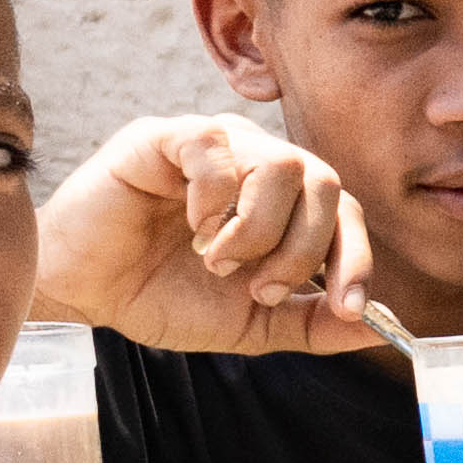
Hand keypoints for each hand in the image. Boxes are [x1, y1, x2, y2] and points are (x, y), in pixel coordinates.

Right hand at [37, 115, 382, 356]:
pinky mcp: (166, 135)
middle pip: (324, 182)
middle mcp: (255, 165)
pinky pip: (218, 144)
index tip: (346, 306)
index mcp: (281, 204)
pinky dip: (213, 198)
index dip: (355, 258)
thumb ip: (311, 322)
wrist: (86, 295)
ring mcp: (214, 146)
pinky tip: (189, 227)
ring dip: (257, 228)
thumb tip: (375, 326)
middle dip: (302, 248)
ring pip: (282, 163)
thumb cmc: (162, 297)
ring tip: (215, 259)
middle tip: (257, 287)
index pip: (345, 211)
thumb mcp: (251, 324)